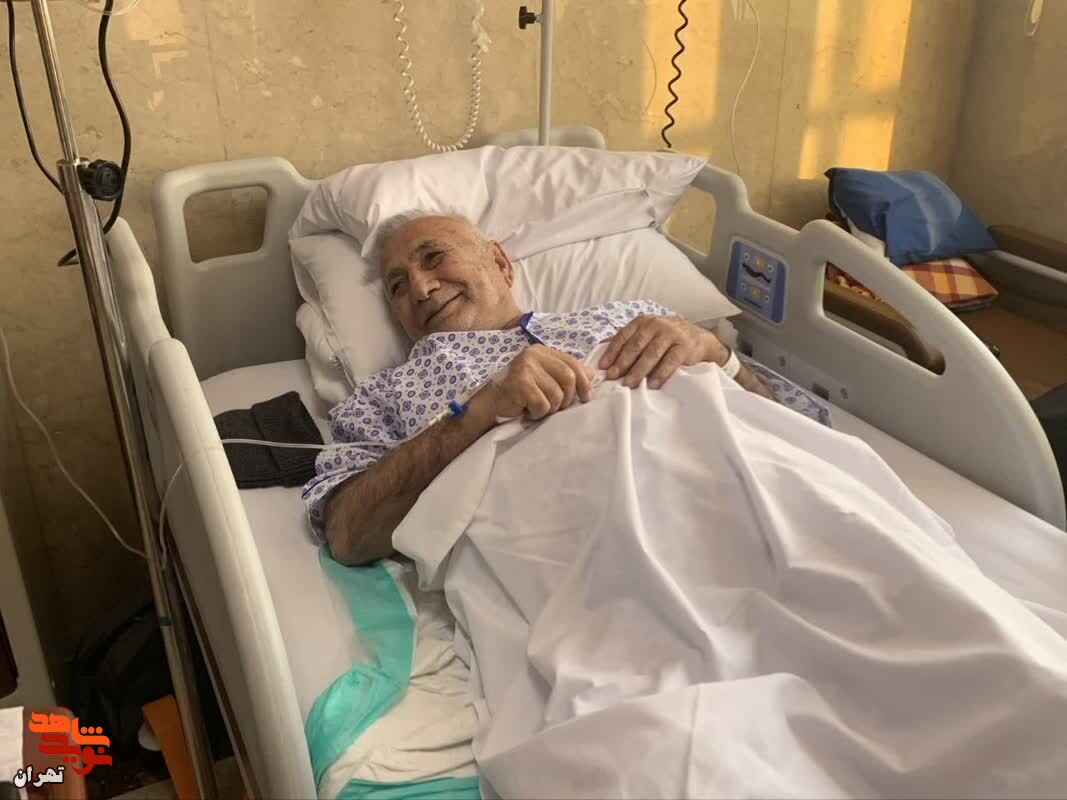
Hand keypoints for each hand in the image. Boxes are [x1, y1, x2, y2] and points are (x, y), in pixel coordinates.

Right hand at [476, 344, 594, 420]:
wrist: (492, 404)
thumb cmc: (522, 393)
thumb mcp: (546, 378)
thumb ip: (567, 373)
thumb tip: (594, 374)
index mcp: (542, 351)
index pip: (573, 364)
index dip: (584, 382)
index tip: (586, 398)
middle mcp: (533, 355)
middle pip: (568, 378)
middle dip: (567, 398)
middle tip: (556, 407)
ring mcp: (525, 368)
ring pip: (556, 395)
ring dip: (551, 408)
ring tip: (538, 407)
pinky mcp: (519, 384)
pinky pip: (542, 405)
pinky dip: (538, 413)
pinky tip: (528, 410)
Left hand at [599, 315, 727, 388]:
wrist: (698, 338)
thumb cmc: (666, 338)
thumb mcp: (647, 333)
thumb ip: (627, 339)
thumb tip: (601, 348)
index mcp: (643, 321)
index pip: (623, 336)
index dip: (612, 352)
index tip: (603, 367)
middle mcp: (656, 324)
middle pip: (636, 346)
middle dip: (623, 363)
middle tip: (613, 377)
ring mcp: (671, 334)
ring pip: (651, 354)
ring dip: (639, 370)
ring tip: (629, 384)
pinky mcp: (684, 346)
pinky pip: (670, 361)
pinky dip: (660, 374)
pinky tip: (652, 384)